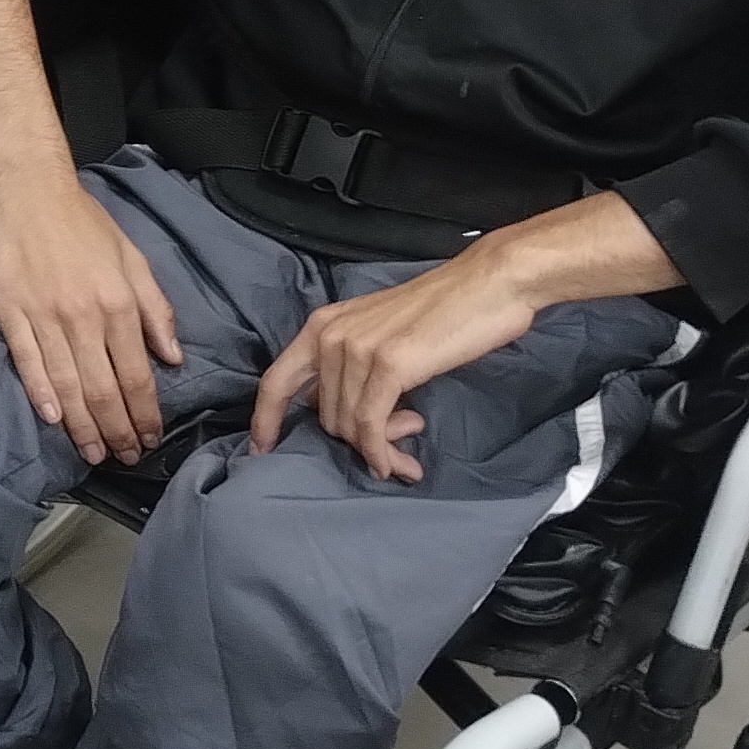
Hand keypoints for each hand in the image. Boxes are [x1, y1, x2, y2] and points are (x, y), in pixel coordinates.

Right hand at [0, 165, 180, 461]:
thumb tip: (172, 356)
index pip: (137, 375)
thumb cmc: (81, 219)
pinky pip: (27, 361)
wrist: (27, 186)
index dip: (146, 414)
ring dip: (83, 425)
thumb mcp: (132, 257)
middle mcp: (85, 316)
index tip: (151, 438)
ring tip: (94, 453)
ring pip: (68, 384)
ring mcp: (44, 315)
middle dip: (118, 431)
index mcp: (119, 303)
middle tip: (125, 458)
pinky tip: (52, 419)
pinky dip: (40, 393)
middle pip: (105, 389)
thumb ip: (155, 309)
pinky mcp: (9, 311)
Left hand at [250, 249, 538, 482]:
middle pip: (323, 415)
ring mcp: (357, 348)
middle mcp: (330, 335)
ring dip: (379, 451)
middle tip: (395, 453)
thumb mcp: (378, 333)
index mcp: (322, 325)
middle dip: (356, 444)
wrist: (488, 284)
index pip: (275, 381)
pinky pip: (371, 425)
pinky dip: (382, 452)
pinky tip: (400, 464)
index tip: (260, 452)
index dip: (265, 420)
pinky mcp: (389, 364)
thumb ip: (350, 366)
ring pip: (349, 425)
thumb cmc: (442, 312)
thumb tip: (334, 412)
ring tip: (408, 457)